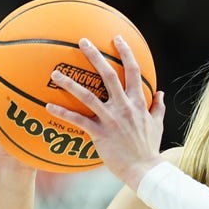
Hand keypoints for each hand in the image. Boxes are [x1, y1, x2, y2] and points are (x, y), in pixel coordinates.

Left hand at [46, 35, 165, 190]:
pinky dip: (63, 112)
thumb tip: (161, 93)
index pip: (134, 71)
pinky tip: (47, 106)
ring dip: (71, 83)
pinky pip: (78, 120)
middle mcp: (124, 106)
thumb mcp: (157, 124)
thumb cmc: (150, 147)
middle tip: (82, 42)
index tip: (117, 39)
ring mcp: (111, 119)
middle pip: (109, 75)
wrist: (145, 169)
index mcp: (138, 102)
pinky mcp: (100, 134)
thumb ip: (158, 107)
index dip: (126, 52)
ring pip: (88, 96)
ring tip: (55, 72)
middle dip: (95, 56)